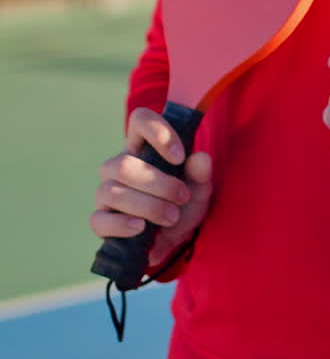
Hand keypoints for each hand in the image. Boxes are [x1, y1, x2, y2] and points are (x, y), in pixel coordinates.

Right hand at [89, 107, 212, 267]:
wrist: (174, 239)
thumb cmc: (182, 203)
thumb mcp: (199, 188)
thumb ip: (200, 173)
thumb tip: (200, 158)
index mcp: (142, 147)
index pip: (140, 119)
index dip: (158, 132)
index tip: (179, 156)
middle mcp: (119, 166)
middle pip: (123, 163)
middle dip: (158, 183)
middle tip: (182, 196)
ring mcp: (106, 193)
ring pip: (112, 191)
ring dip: (147, 206)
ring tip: (172, 217)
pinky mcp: (101, 221)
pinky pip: (99, 220)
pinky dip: (121, 224)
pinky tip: (141, 227)